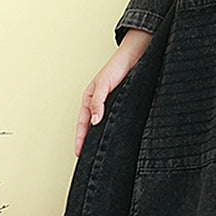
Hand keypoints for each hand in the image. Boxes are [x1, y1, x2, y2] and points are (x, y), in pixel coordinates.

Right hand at [75, 29, 151, 156]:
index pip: (82, 124)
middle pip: (90, 128)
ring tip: (102, 152)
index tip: (79, 153)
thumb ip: (98, 102)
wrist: (136, 57)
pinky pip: (116, 122)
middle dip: (88, 142)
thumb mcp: (104, 84)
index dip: (80, 139)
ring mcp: (110, 106)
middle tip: (89, 158)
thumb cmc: (117, 66)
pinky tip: (118, 139)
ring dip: (101, 137)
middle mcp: (98, 104)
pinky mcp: (122, 107)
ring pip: (103, 126)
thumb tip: (94, 121)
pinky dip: (114, 131)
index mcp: (89, 99)